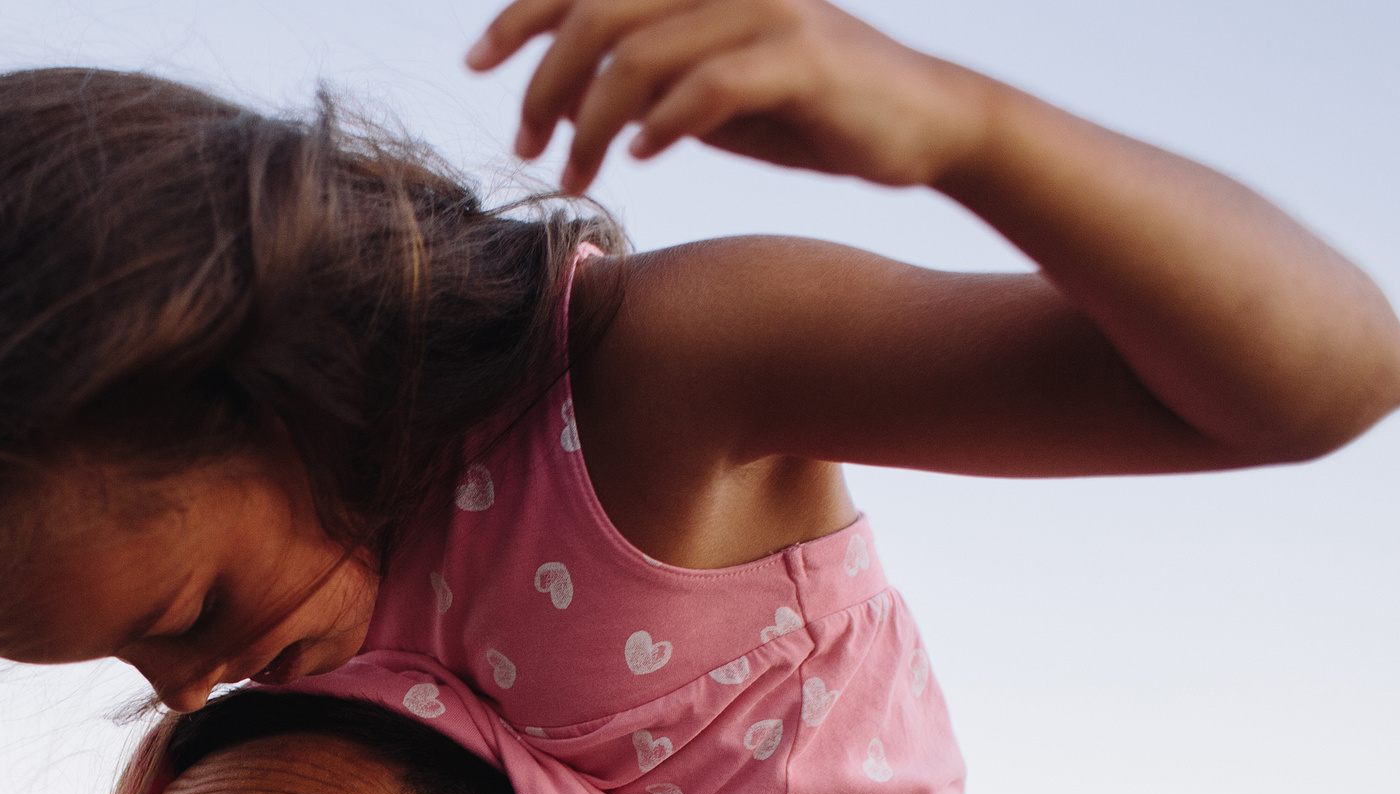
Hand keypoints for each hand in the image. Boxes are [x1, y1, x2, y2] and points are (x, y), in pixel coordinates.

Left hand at [466, 0, 992, 194]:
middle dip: (545, 83)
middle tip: (525, 143)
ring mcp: (768, 14)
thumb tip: (565, 85)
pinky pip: (708, 87)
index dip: (521, 15)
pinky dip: (662, 124)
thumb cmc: (808, 109)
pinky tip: (640, 156)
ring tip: (579, 171)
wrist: (924, 124)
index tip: (475, 63)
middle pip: (599, 14)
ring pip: (641, 57)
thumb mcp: (711, 84)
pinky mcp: (803, 61)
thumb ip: (648, 71)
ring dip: (592, 123)